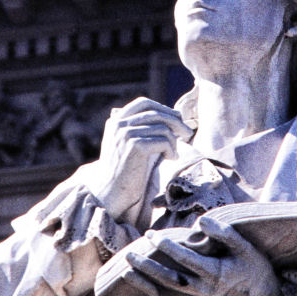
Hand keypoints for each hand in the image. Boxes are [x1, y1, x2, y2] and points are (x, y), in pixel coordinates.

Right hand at [92, 97, 192, 222]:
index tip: (176, 118)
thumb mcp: (127, 144)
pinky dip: (171, 150)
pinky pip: (164, 141)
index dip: (163, 108)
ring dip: (174, 141)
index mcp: (116, 120)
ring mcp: (126, 133)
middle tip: (187, 132)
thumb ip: (141, 129)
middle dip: (176, 121)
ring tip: (173, 154)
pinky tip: (170, 158)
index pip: (144, 103)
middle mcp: (119, 124)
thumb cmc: (123, 171)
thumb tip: (173, 116)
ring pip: (162, 127)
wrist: (109, 192)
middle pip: (156, 112)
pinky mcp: (135, 146)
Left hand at [125, 216, 281, 295]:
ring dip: (144, 284)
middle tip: (130, 253)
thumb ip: (223, 233)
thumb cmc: (255, 270)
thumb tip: (200, 220)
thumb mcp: (245, 248)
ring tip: (127, 271)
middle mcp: (205, 293)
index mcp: (216, 273)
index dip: (166, 247)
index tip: (151, 235)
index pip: (184, 259)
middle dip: (147, 266)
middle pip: (169, 279)